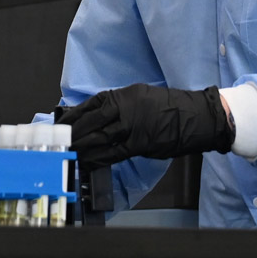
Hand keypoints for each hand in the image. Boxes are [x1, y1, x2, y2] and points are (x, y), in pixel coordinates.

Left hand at [55, 84, 233, 164]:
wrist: (194, 116)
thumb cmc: (168, 107)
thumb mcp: (140, 96)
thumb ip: (118, 105)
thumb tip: (96, 117)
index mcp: (124, 95)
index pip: (91, 104)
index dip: (74, 115)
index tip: (62, 124)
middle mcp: (125, 108)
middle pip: (92, 121)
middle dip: (75, 133)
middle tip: (62, 141)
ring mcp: (132, 126)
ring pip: (100, 138)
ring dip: (83, 147)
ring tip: (70, 153)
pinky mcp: (139, 144)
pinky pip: (114, 153)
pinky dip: (98, 158)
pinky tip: (87, 162)